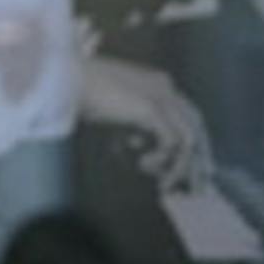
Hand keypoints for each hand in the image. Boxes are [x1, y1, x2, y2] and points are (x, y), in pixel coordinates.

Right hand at [78, 54, 212, 191]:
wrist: (65, 76)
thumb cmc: (78, 89)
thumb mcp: (113, 105)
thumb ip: (130, 119)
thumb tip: (137, 141)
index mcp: (158, 83)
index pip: (188, 117)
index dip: (189, 146)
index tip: (182, 170)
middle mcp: (166, 87)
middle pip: (196, 128)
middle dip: (197, 160)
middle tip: (194, 188)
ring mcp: (161, 96)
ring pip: (189, 139)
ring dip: (179, 167)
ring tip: (164, 185)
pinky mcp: (152, 108)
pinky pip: (172, 143)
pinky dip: (162, 159)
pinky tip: (143, 165)